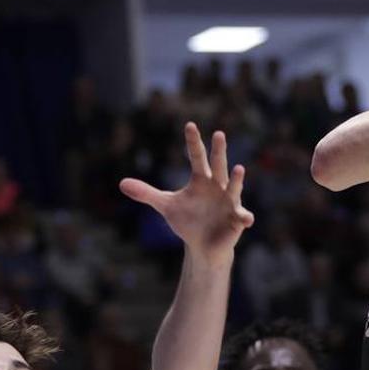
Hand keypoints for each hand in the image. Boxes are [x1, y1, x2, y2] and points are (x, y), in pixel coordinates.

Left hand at [119, 122, 254, 261]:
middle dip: (218, 151)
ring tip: (239, 168)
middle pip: (217, 165)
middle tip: (219, 133)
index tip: (189, 125)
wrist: (203, 244)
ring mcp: (229, 201)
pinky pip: (242, 216)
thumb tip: (121, 183)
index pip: (196, 156)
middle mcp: (218, 186)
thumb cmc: (187, 220)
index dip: (193, 142)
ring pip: (234, 188)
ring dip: (237, 180)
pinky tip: (247, 219)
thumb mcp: (166, 205)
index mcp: (201, 179)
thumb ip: (147, 193)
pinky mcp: (236, 219)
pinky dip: (245, 217)